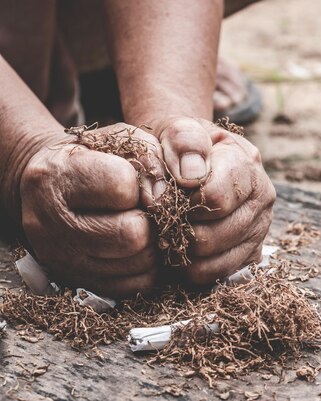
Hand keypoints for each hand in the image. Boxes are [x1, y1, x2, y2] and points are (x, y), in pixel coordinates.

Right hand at [20, 123, 164, 297]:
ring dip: (153, 244)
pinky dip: (147, 266)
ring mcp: (62, 258)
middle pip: (132, 235)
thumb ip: (152, 159)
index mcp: (57, 176)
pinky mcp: (79, 282)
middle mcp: (50, 222)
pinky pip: (136, 286)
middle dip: (151, 220)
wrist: (56, 185)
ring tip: (142, 224)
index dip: (139, 183)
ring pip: (138, 264)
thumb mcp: (123, 141)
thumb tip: (165, 197)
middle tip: (145, 210)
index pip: (122, 187)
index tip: (133, 181)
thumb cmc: (97, 157)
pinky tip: (137, 246)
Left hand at [149, 117, 275, 284]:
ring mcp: (260, 227)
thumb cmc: (179, 147)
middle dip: (179, 228)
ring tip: (170, 231)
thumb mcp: (175, 128)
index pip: (214, 198)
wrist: (189, 161)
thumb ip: (183, 141)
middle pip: (212, 235)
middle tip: (162, 217)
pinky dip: (191, 267)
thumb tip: (191, 177)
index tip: (161, 195)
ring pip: (213, 259)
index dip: (180, 202)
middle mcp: (262, 196)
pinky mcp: (251, 253)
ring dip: (182, 250)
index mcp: (247, 162)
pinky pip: (216, 274)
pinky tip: (181, 246)